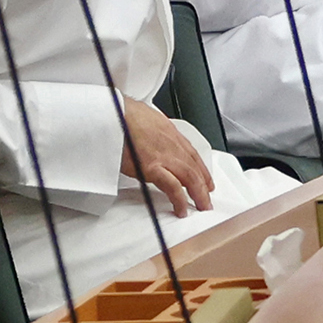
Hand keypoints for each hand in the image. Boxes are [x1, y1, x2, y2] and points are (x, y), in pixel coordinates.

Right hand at [118, 97, 213, 217]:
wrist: (115, 113)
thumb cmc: (125, 113)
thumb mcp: (148, 118)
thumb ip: (155, 131)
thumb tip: (153, 134)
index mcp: (170, 132)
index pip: (192, 154)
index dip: (201, 168)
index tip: (205, 179)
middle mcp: (171, 144)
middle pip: (194, 167)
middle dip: (203, 184)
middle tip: (207, 198)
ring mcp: (164, 156)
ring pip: (190, 177)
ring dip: (198, 193)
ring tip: (202, 206)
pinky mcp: (153, 168)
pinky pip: (172, 187)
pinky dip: (179, 199)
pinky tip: (181, 209)